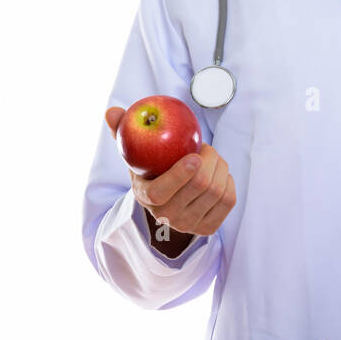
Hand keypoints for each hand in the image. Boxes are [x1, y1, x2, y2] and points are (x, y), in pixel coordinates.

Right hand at [104, 106, 235, 237]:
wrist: (167, 201)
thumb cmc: (150, 168)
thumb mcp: (134, 151)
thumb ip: (122, 130)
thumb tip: (111, 112)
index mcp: (146, 197)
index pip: (161, 192)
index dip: (179, 175)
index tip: (194, 156)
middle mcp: (167, 216)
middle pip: (198, 187)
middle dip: (210, 160)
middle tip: (207, 148)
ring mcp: (189, 225)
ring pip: (216, 192)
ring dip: (220, 167)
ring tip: (212, 158)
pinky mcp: (209, 228)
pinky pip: (228, 201)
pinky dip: (228, 181)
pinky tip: (220, 173)